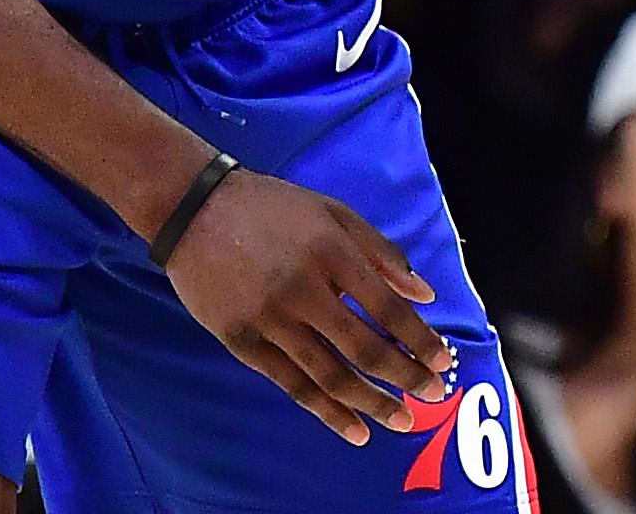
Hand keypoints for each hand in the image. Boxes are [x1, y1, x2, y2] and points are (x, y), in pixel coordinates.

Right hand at [158, 165, 455, 444]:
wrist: (193, 208)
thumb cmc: (271, 207)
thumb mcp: (333, 212)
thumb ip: (382, 253)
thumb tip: (425, 295)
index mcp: (331, 253)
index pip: (388, 308)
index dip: (419, 340)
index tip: (442, 362)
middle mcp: (303, 289)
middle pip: (364, 348)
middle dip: (405, 377)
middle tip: (433, 396)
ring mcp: (269, 319)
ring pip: (330, 375)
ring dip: (371, 403)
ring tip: (400, 421)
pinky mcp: (241, 340)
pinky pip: (291, 384)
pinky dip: (326, 411)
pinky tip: (353, 428)